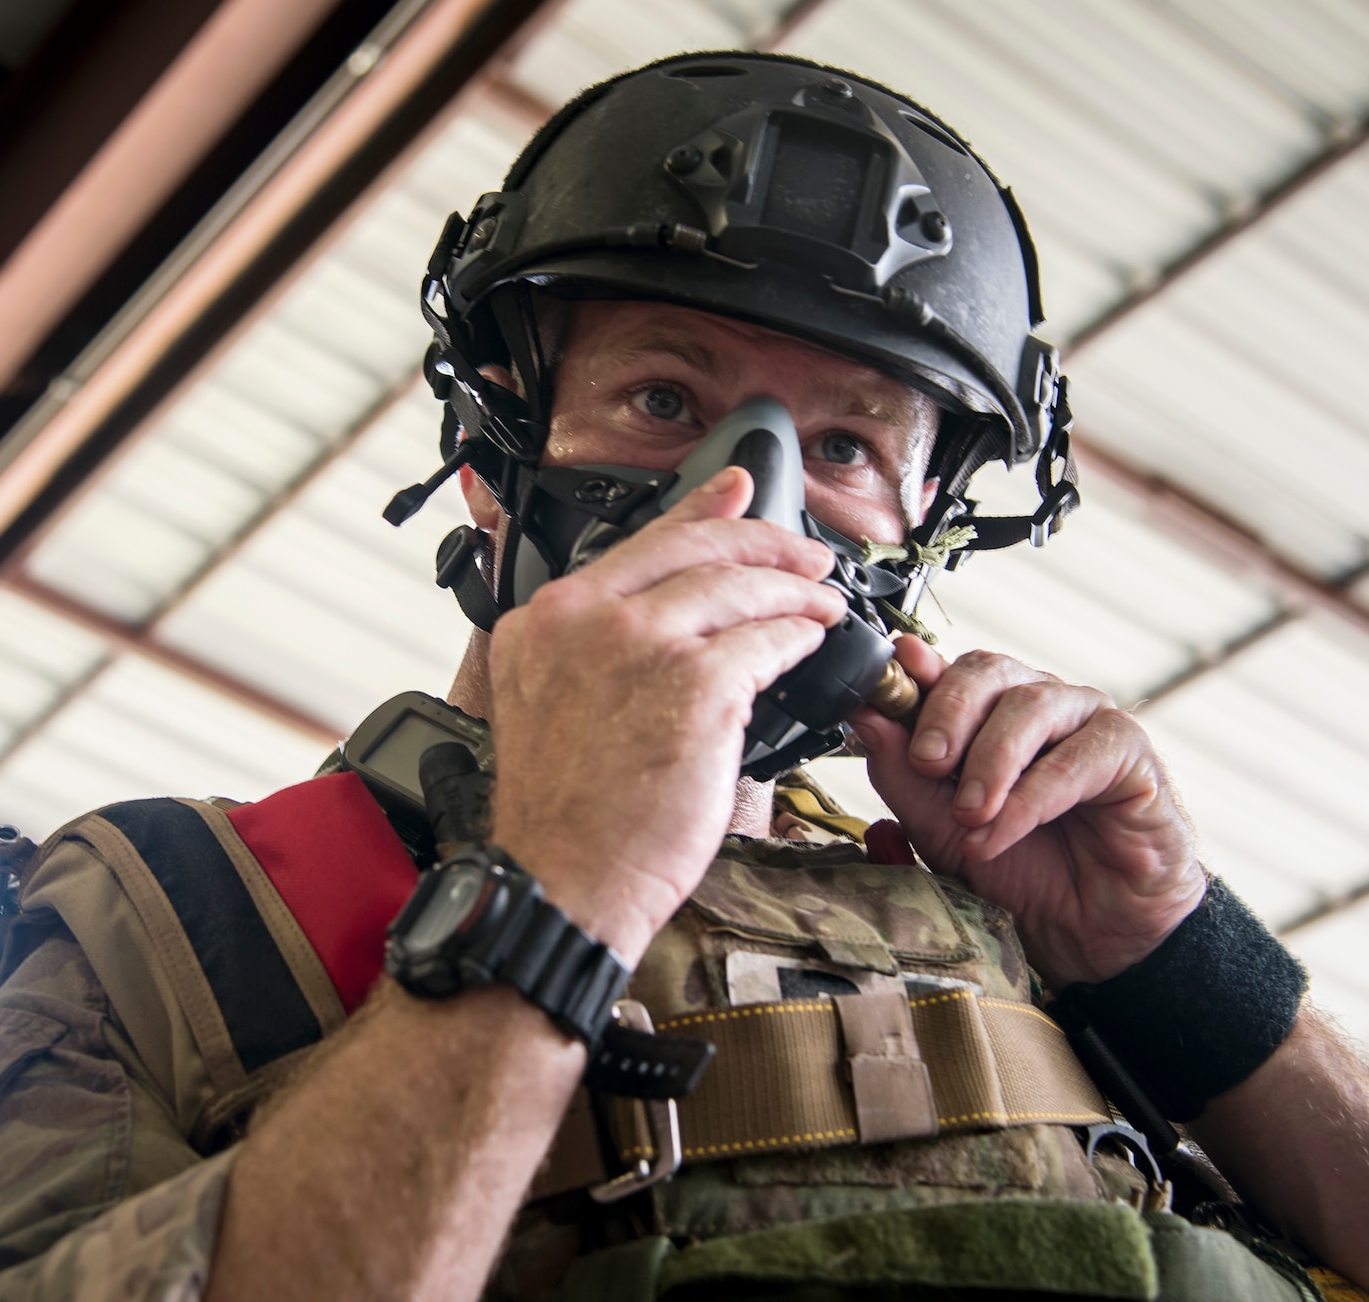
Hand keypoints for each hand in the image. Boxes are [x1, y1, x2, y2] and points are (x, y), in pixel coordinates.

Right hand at [485, 468, 842, 961]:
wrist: (563, 881)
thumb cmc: (564, 816)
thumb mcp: (551, 705)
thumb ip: (593, 648)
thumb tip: (662, 612)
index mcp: (545, 622)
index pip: (638, 543)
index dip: (700, 510)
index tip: (735, 487)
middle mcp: (584, 621)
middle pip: (694, 550)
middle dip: (765, 541)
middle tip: (806, 553)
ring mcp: (638, 647)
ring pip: (736, 588)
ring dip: (793, 591)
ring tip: (822, 601)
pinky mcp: (693, 685)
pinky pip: (765, 641)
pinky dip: (797, 636)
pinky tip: (811, 641)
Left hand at [847, 638, 1205, 985]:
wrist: (1088, 933)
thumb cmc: (1021, 872)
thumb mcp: (941, 829)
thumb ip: (904, 776)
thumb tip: (867, 718)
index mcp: (990, 712)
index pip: (950, 671)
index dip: (916, 677)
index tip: (883, 692)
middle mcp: (1039, 704)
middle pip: (988, 671)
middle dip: (948, 714)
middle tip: (927, 763)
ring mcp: (1087, 722)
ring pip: (1031, 705)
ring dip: (989, 762)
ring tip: (969, 815)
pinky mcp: (1130, 754)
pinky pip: (1078, 757)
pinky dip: (1030, 798)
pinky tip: (1000, 834)